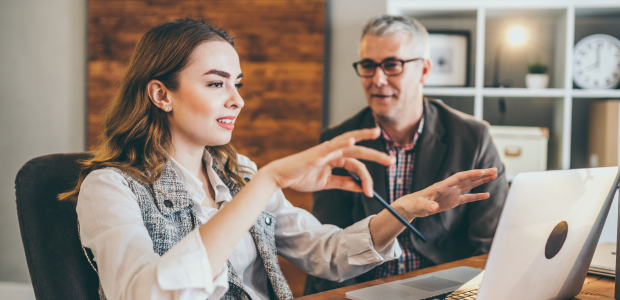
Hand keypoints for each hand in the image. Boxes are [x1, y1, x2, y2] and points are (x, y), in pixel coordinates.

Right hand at [259, 127, 394, 196]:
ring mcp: (325, 150)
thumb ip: (343, 183)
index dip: (366, 178)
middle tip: (392, 161)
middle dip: (376, 155)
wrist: (281, 178)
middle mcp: (333, 151)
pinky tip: (352, 139)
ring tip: (377, 133)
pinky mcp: (317, 153)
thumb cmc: (301, 177)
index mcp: (335, 159)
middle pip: (358, 151)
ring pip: (348, 143)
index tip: (371, 192)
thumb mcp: (326, 183)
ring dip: (363, 137)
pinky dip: (342, 142)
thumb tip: (360, 187)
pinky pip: (332, 146)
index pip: (356, 165)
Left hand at [393, 168, 498, 218]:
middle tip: (495, 170)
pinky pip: (467, 197)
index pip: (459, 177)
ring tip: (494, 175)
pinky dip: (477, 196)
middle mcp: (449, 187)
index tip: (483, 171)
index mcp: (443, 185)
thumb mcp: (419, 204)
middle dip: (481, 174)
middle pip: (468, 178)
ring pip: (470, 185)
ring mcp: (452, 193)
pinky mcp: (452, 201)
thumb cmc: (413, 203)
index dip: (471, 174)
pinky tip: (487, 195)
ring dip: (482, 180)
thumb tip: (434, 207)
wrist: (412, 206)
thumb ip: (427, 205)